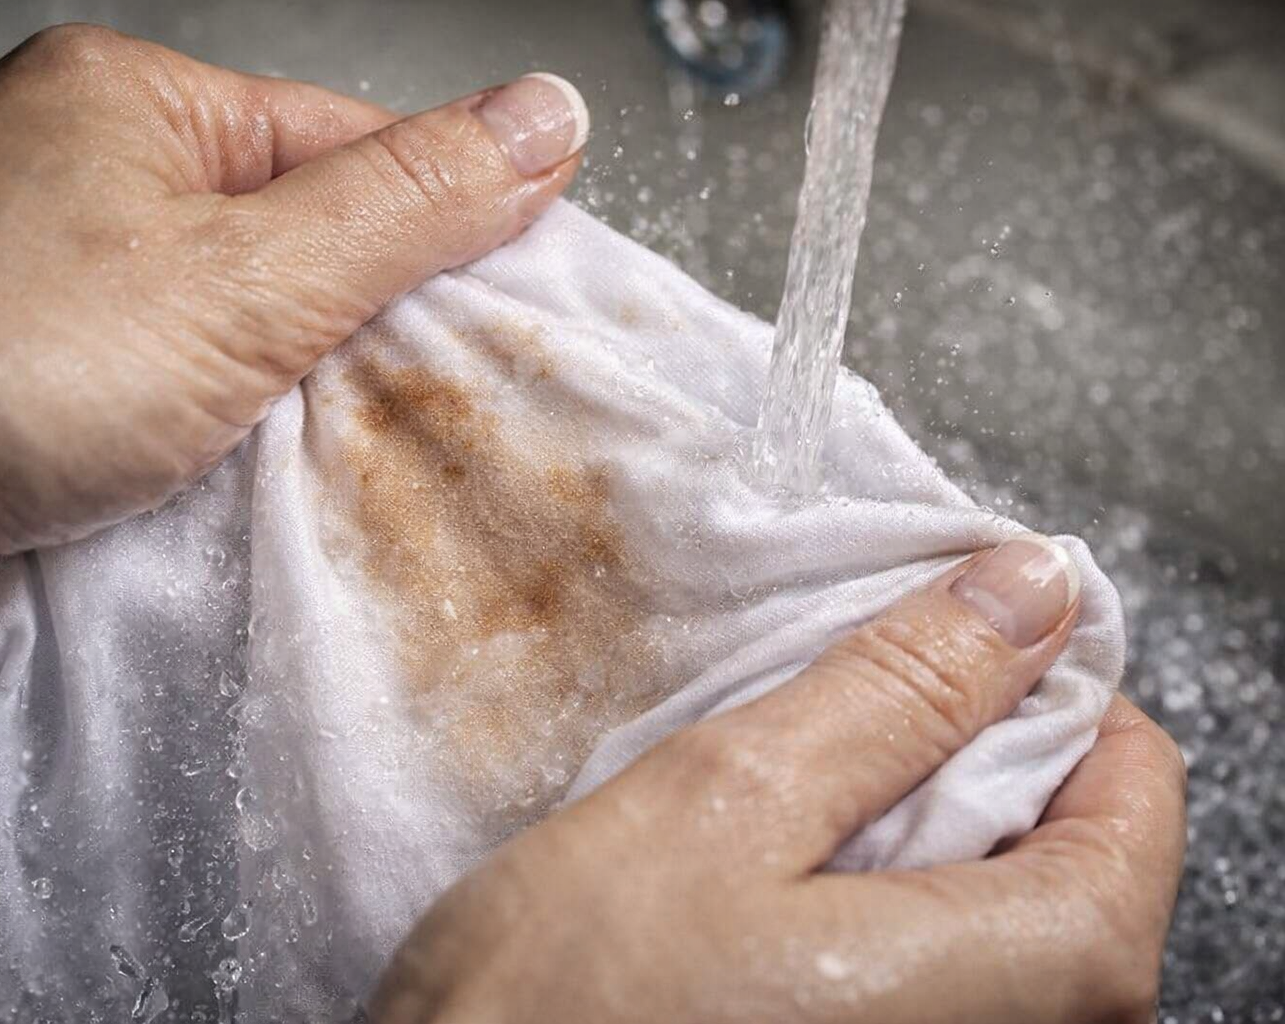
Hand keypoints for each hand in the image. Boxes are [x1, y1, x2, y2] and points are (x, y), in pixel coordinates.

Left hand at [0, 25, 587, 713]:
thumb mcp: (230, 277)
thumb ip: (399, 207)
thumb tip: (541, 119)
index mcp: (147, 121)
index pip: (363, 155)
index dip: (462, 235)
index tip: (538, 320)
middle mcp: (100, 211)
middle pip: (310, 275)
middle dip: (377, 363)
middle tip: (444, 430)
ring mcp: (67, 327)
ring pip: (248, 384)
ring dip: (295, 449)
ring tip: (342, 492)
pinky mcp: (41, 436)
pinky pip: (180, 461)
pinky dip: (223, 502)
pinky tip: (253, 532)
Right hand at [372, 537, 1186, 1023]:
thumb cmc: (570, 1006)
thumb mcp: (729, 801)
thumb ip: (900, 692)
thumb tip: (1031, 593)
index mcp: (1039, 975)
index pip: (1134, 778)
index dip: (1035, 678)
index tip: (926, 635)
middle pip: (1067, 836)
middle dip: (955, 741)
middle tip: (816, 709)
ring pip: (989, 888)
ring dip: (896, 809)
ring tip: (772, 789)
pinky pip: (926, 946)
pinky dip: (864, 878)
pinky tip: (763, 868)